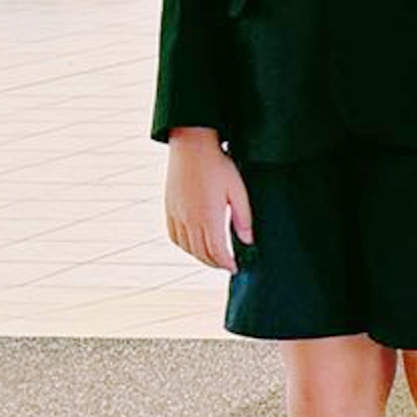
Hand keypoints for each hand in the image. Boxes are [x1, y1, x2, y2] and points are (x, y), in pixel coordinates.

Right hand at [163, 128, 250, 269]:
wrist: (191, 147)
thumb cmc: (219, 166)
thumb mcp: (238, 190)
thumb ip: (243, 218)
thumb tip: (247, 241)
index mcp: (209, 217)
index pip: (217, 251)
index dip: (226, 263)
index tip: (235, 268)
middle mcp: (190, 219)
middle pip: (201, 253)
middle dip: (215, 263)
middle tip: (227, 266)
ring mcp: (177, 215)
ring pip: (186, 247)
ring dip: (200, 257)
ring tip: (214, 259)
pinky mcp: (169, 209)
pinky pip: (174, 236)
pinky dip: (185, 247)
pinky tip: (194, 246)